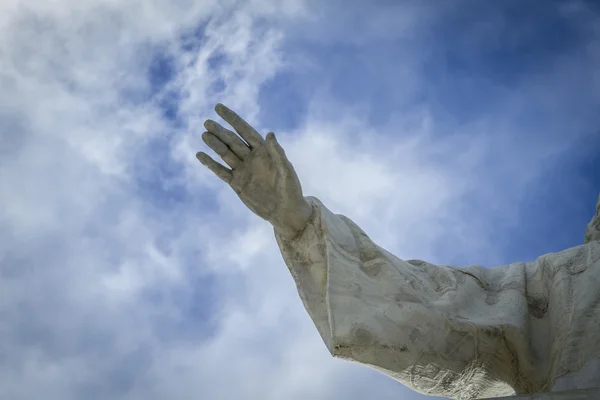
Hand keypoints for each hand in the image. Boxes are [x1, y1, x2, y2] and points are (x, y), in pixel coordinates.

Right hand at [197, 103, 312, 238]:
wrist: (285, 212)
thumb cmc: (291, 189)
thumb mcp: (286, 171)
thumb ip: (277, 153)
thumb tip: (270, 133)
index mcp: (264, 151)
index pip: (245, 130)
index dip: (232, 119)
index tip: (218, 107)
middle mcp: (251, 158)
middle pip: (232, 141)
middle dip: (220, 131)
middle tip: (207, 122)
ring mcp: (243, 170)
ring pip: (225, 154)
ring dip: (214, 144)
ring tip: (204, 134)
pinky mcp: (236, 183)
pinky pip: (221, 171)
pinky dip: (211, 164)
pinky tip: (200, 155)